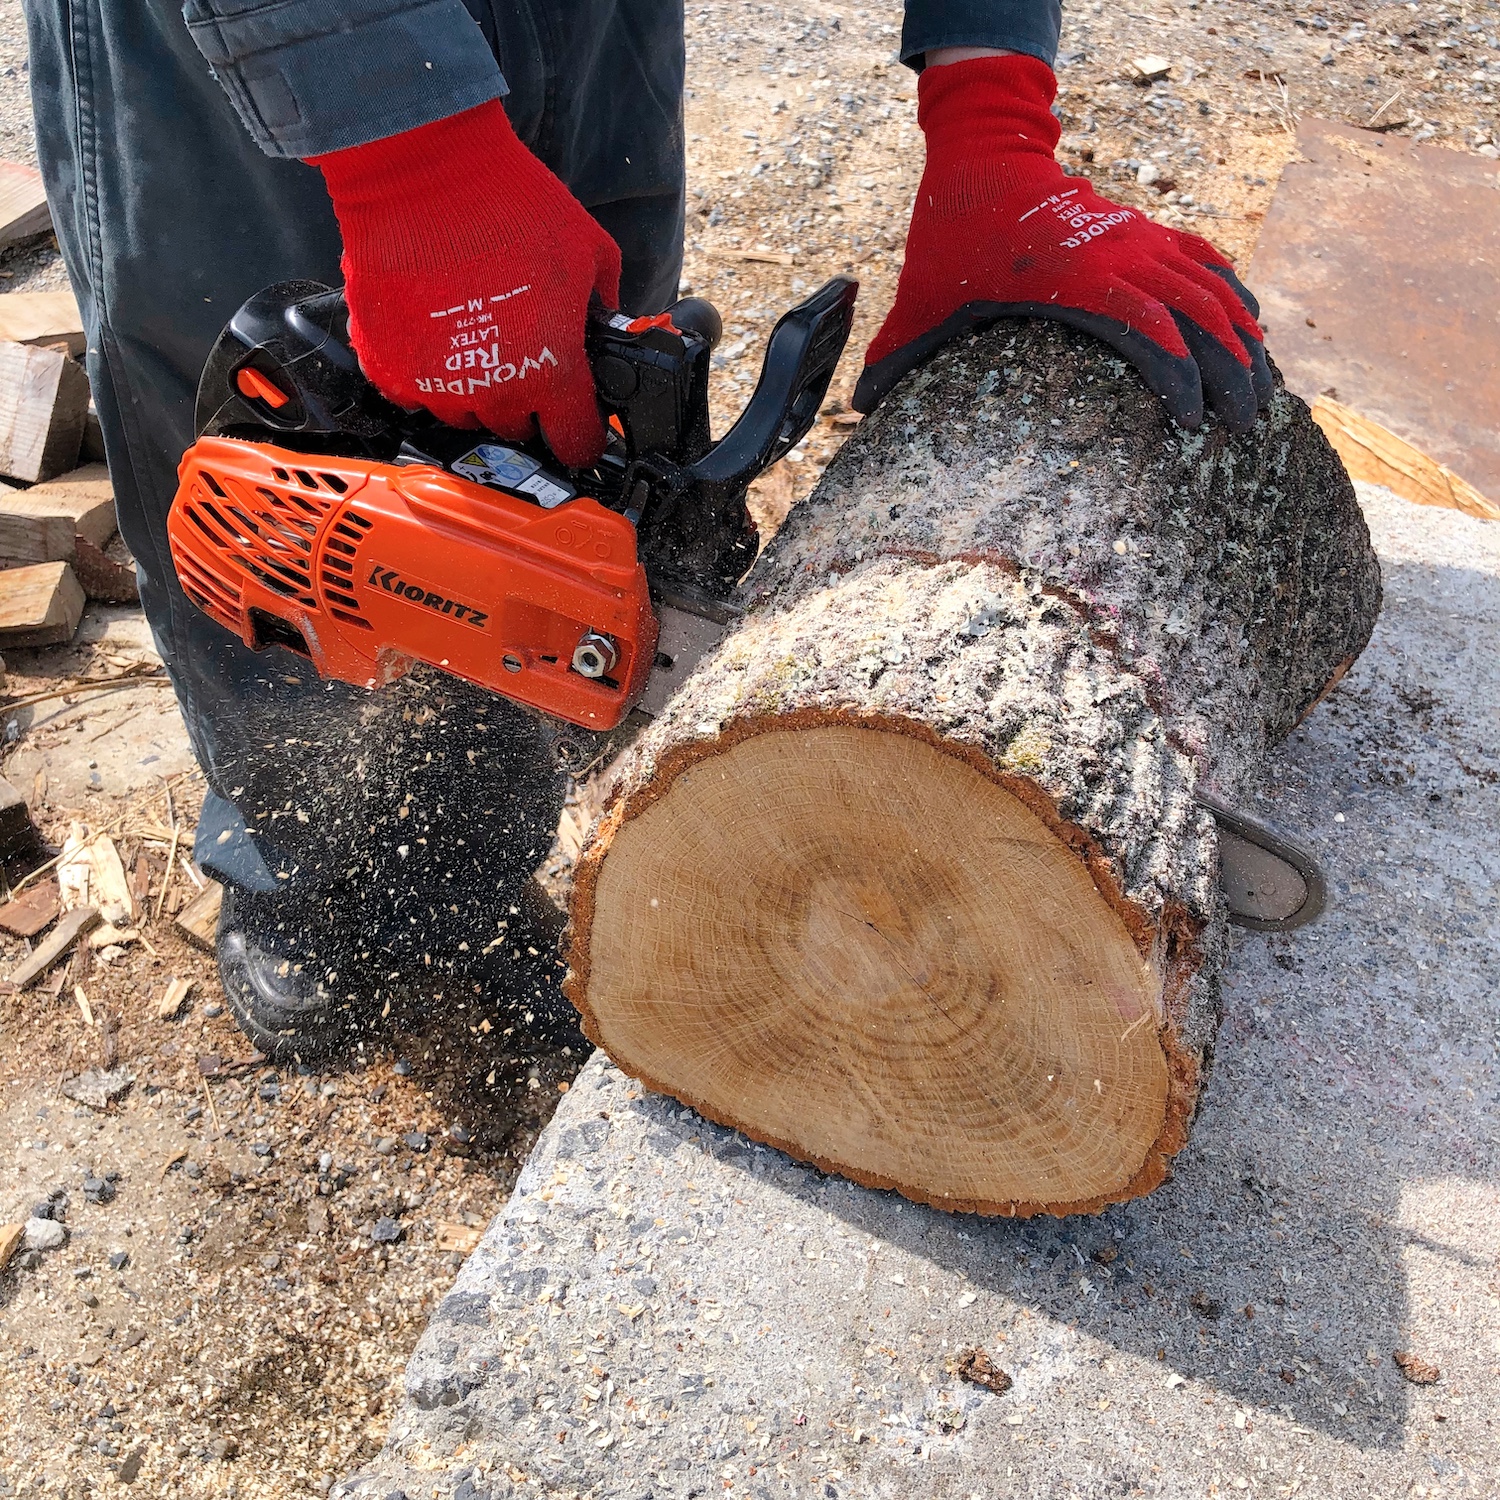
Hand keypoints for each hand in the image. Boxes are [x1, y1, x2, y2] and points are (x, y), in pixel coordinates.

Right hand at [310, 100, 620, 466]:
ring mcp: (437, 387)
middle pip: (517, 428)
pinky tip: (432, 337)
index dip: (581, 432)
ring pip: (464, 415)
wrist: (425, 171)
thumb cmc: (510, 205)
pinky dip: (424, 375)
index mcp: (551, 374)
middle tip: (520, 349)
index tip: (577, 419)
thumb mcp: (589, 250)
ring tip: (474, 334)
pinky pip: (411, 396)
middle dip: (526, 399)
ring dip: (473, 388)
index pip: (575, 442)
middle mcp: (494, 393)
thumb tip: (602, 322)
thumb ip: (602, 302)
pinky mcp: (388, 368)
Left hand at [855, 55, 1269, 431]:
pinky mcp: (1141, 230)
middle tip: (1247, 426)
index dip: (1178, 377)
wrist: (981, 153)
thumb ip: (896, 355)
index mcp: (1075, 279)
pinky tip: (1254, 325)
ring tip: (1266, 391)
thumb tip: (860, 413)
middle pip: (1199, 313)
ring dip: (1243, 338)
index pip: (1148, 330)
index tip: (1191, 423)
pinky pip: (1203, 257)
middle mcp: (1120, 255)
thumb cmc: (950, 234)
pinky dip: (1232, 291)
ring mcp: (1137, 238)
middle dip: (1231, 370)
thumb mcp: (920, 299)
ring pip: (1211, 287)